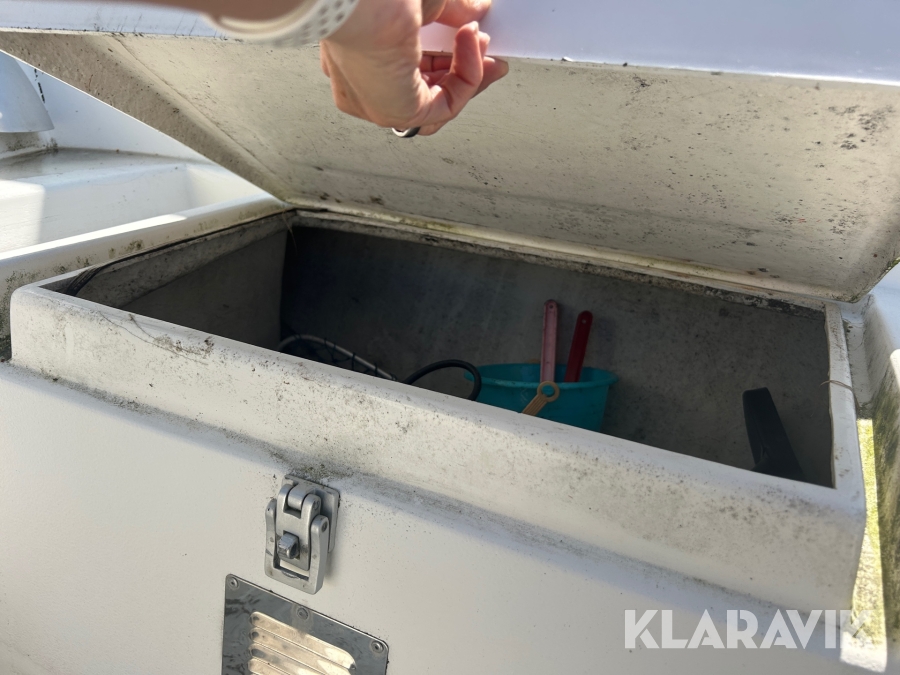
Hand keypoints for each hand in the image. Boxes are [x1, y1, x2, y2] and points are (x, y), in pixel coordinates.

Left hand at [320, 0, 507, 134]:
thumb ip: (452, 8)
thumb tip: (476, 11)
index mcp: (357, 54)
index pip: (410, 67)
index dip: (447, 55)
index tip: (473, 37)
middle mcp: (363, 82)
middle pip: (426, 88)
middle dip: (464, 68)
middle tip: (487, 46)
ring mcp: (377, 101)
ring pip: (437, 101)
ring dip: (469, 72)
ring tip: (481, 42)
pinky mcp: (396, 112)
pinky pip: (445, 104)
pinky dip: (467, 77)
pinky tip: (471, 44)